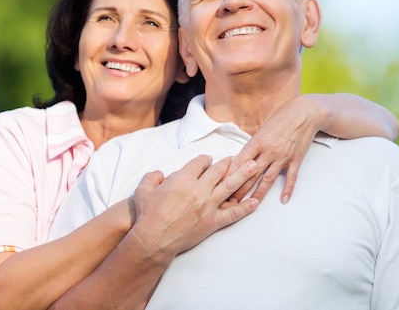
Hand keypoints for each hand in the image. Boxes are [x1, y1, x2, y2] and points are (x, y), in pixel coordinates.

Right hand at [130, 155, 258, 257]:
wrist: (154, 239)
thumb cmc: (148, 215)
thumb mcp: (143, 190)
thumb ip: (152, 177)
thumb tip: (160, 173)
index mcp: (184, 179)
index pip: (200, 163)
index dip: (205, 159)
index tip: (208, 159)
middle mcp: (199, 190)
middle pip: (218, 171)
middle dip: (228, 162)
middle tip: (237, 157)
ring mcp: (208, 206)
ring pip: (230, 186)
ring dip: (243, 175)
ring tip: (255, 167)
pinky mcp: (213, 222)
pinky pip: (233, 214)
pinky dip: (246, 208)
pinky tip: (255, 202)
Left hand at [228, 96, 321, 203]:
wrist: (305, 113)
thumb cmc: (281, 117)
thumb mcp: (262, 128)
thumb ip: (253, 144)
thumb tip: (242, 158)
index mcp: (257, 142)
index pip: (239, 162)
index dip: (229, 176)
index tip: (220, 186)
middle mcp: (269, 151)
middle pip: (250, 174)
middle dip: (239, 189)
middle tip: (229, 201)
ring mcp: (283, 157)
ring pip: (268, 179)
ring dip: (257, 193)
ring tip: (249, 205)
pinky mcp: (296, 160)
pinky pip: (291, 178)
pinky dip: (287, 189)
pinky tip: (283, 200)